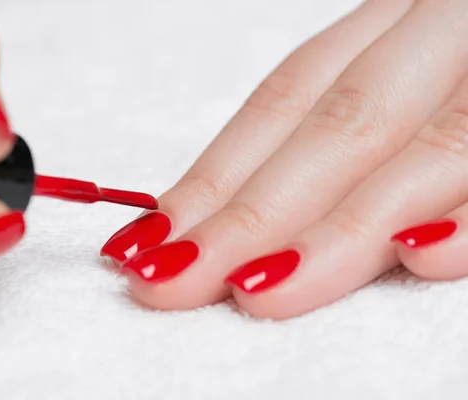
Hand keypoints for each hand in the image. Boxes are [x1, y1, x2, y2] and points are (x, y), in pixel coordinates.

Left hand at [101, 0, 467, 318]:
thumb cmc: (464, 66)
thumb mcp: (413, 73)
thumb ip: (353, 135)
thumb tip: (265, 227)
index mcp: (404, 23)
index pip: (288, 103)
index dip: (216, 173)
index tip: (149, 240)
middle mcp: (451, 31)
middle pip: (334, 128)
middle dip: (250, 214)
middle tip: (169, 281)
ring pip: (423, 147)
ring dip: (340, 228)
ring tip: (257, 290)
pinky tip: (422, 257)